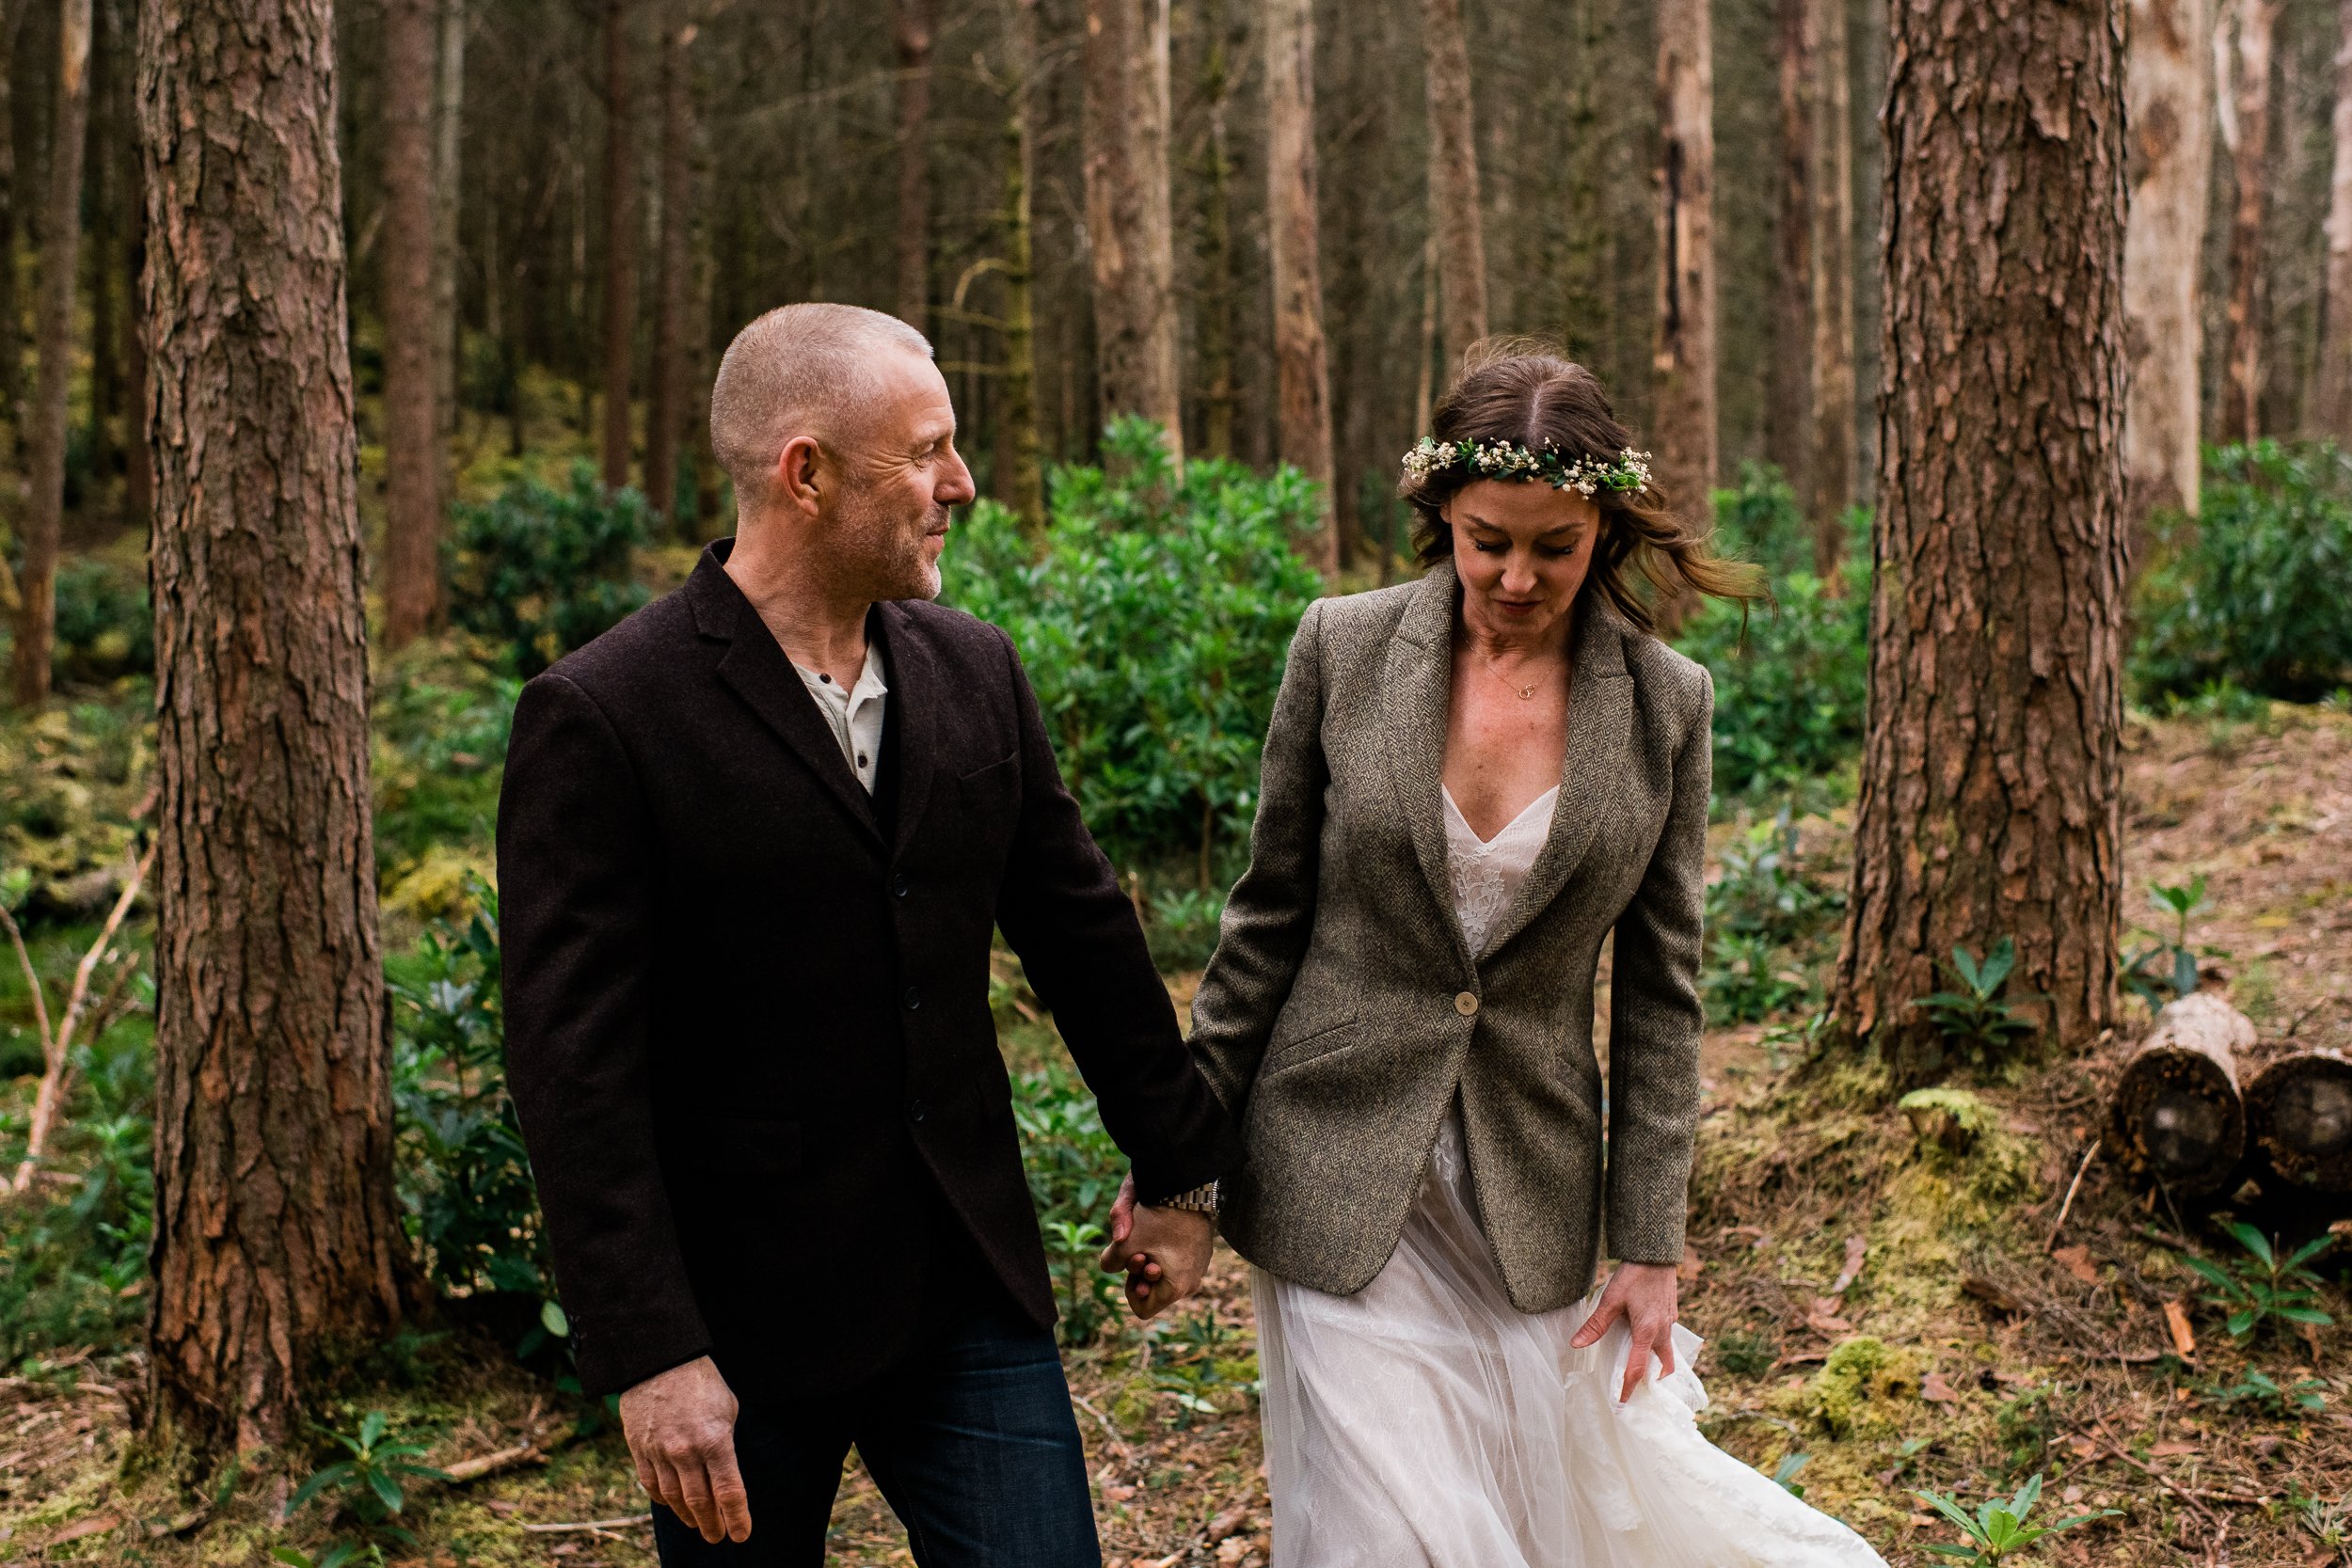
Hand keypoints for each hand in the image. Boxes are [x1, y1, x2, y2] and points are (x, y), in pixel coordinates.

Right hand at [618, 1355, 751, 1543]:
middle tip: (718, 1536)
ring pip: (674, 1499)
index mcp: (715, 1441)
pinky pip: (651, 1484)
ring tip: (698, 1524)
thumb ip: (725, 1443)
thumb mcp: (727, 1409)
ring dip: (688, 1516)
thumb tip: (723, 1471)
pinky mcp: (639, 1449)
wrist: (659, 1359)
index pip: (729, 1492)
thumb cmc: (701, 1381)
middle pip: (701, 1503)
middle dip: (713, 1525)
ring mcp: (659, 1452)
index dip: (737, 1518)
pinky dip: (663, 1499)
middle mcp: (686, 1452)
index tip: (741, 1534)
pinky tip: (672, 1504)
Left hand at [1099, 1171, 1213, 1319]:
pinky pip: (1179, 1264)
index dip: (1130, 1290)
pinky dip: (1166, 1253)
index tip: (1132, 1264)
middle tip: (1139, 1249)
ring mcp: (1199, 1268)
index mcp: (1175, 1289)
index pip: (1143, 1309)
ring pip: (1166, 1276)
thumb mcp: (1124, 1242)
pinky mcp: (1202, 1253)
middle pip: (1155, 1292)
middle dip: (1140, 1274)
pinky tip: (1164, 1232)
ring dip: (1153, 1261)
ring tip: (1152, 1238)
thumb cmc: (1156, 1218)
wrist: (1187, 1188)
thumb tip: (1109, 1266)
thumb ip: (1109, 1262)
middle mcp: (1192, 1283)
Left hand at [1568, 1261, 1680, 1402]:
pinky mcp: (1671, 1315)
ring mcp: (1670, 1323)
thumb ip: (1595, 1325)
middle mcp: (1662, 1332)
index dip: (1628, 1389)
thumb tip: (1576, 1344)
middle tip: (1638, 1392)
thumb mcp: (1611, 1300)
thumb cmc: (1633, 1276)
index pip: (1636, 1369)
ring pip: (1667, 1354)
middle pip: (1662, 1368)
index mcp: (1646, 1332)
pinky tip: (1645, 1343)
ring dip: (1657, 1366)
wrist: (1656, 1254)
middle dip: (1652, 1382)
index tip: (1622, 1405)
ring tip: (1643, 1372)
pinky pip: (1667, 1339)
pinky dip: (1659, 1348)